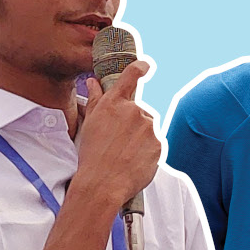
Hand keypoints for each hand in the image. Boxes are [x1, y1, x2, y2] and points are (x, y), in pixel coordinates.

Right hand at [73, 60, 160, 214]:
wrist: (103, 183)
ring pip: (148, 127)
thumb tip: (93, 82)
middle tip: (119, 141)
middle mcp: (133, 110)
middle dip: (133, 123)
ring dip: (141, 137)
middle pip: (140, 110)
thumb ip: (95, 99)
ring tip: (126, 153)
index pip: (132, 74)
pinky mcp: (159, 143)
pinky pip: (156, 143)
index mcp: (114, 102)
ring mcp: (148, 127)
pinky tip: (134, 160)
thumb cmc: (92, 155)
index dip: (141, 67)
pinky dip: (148, 151)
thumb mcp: (90, 124)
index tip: (146, 66)